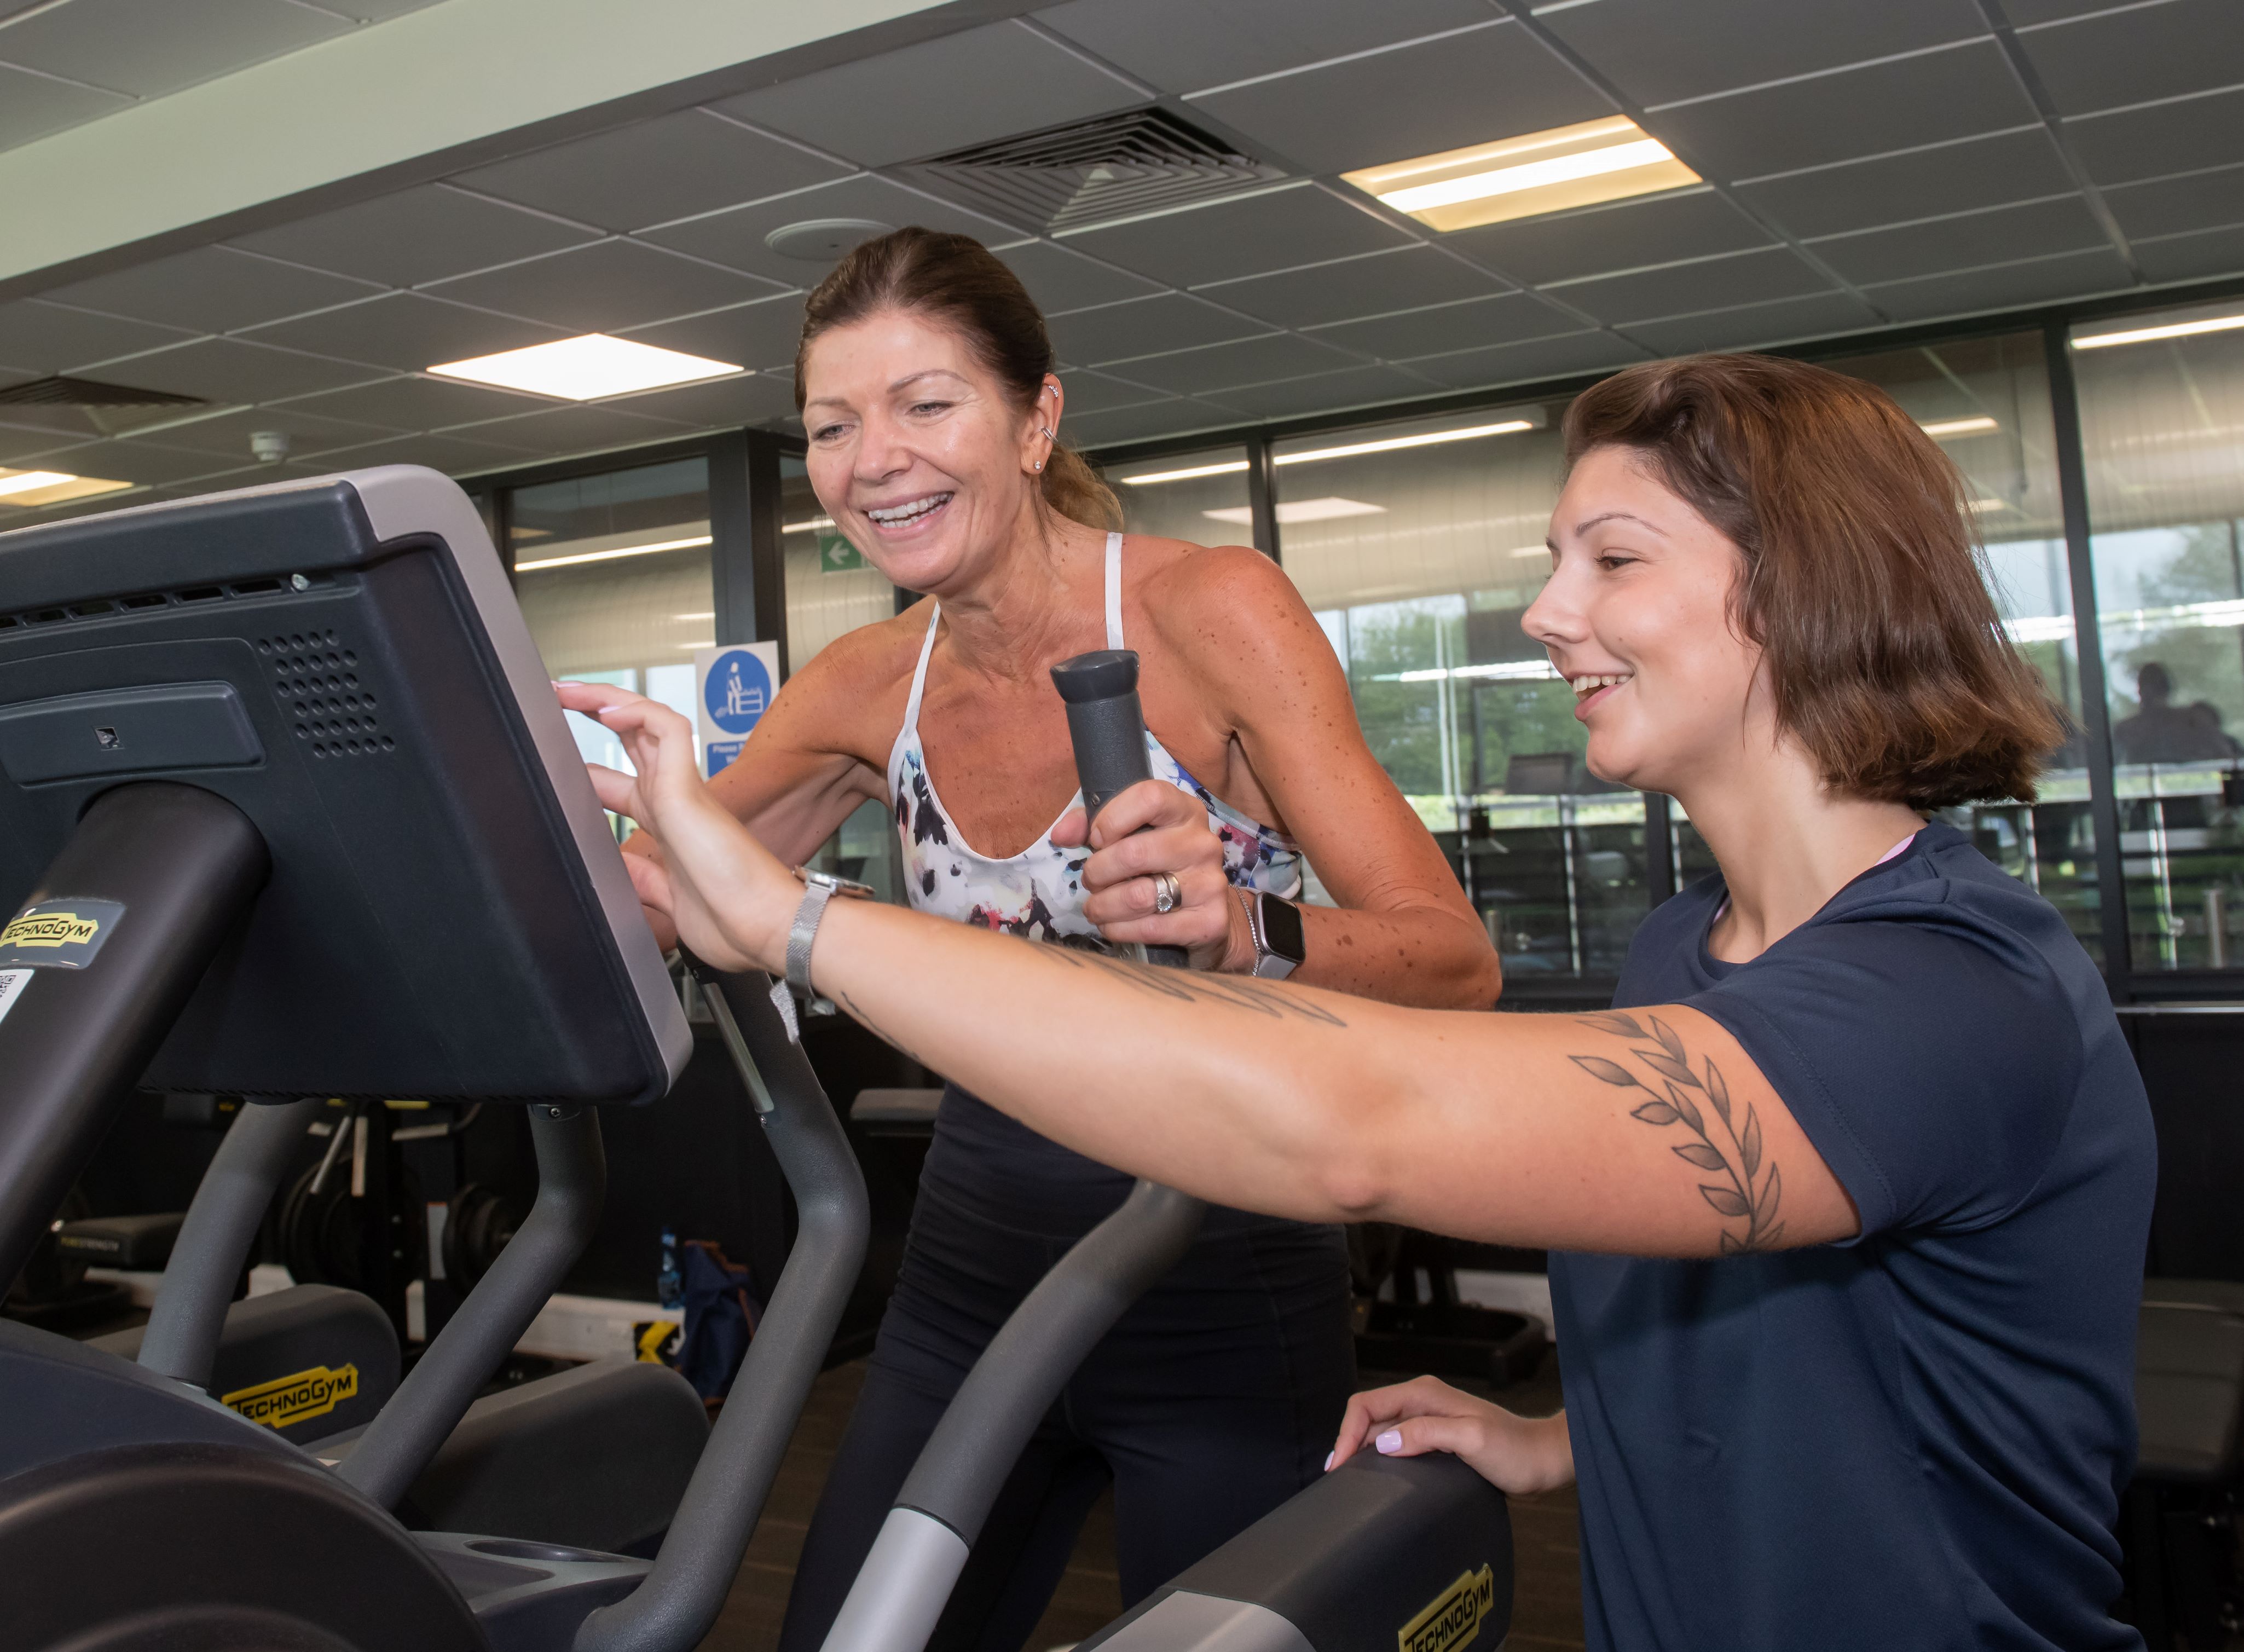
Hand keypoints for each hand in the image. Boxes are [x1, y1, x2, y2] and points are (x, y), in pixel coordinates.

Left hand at [554, 682, 795, 973]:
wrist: (765, 929)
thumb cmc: (733, 920)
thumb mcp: (666, 900)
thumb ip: (640, 879)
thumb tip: (610, 867)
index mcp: (668, 824)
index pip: (623, 780)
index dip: (587, 767)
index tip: (554, 763)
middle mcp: (675, 798)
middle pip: (634, 735)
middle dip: (594, 710)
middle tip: (556, 696)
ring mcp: (683, 789)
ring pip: (647, 719)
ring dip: (606, 698)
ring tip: (568, 689)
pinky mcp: (688, 789)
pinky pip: (666, 729)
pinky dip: (635, 712)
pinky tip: (604, 711)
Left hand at [1050, 779, 1250, 972]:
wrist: (1208, 914)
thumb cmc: (1158, 866)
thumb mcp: (1129, 835)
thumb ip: (1091, 825)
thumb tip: (1060, 834)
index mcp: (1185, 811)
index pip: (1149, 797)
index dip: (1112, 818)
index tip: (1097, 839)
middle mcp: (1203, 843)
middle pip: (1134, 853)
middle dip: (1097, 872)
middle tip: (1091, 881)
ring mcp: (1210, 882)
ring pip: (1138, 896)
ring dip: (1103, 906)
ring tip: (1095, 907)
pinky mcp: (1210, 920)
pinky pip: (1150, 928)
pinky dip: (1119, 930)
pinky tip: (1112, 925)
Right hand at [1327, 1375, 1572, 1495]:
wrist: (1544, 1459)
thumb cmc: (1515, 1450)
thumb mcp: (1472, 1439)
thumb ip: (1427, 1434)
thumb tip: (1383, 1443)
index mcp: (1423, 1394)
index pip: (1366, 1404)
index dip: (1346, 1433)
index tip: (1339, 1467)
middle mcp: (1421, 1401)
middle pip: (1368, 1416)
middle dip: (1347, 1443)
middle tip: (1337, 1480)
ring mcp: (1428, 1419)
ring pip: (1380, 1430)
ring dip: (1362, 1451)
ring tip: (1350, 1483)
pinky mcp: (1435, 1438)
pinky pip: (1397, 1442)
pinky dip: (1379, 1458)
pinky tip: (1377, 1479)